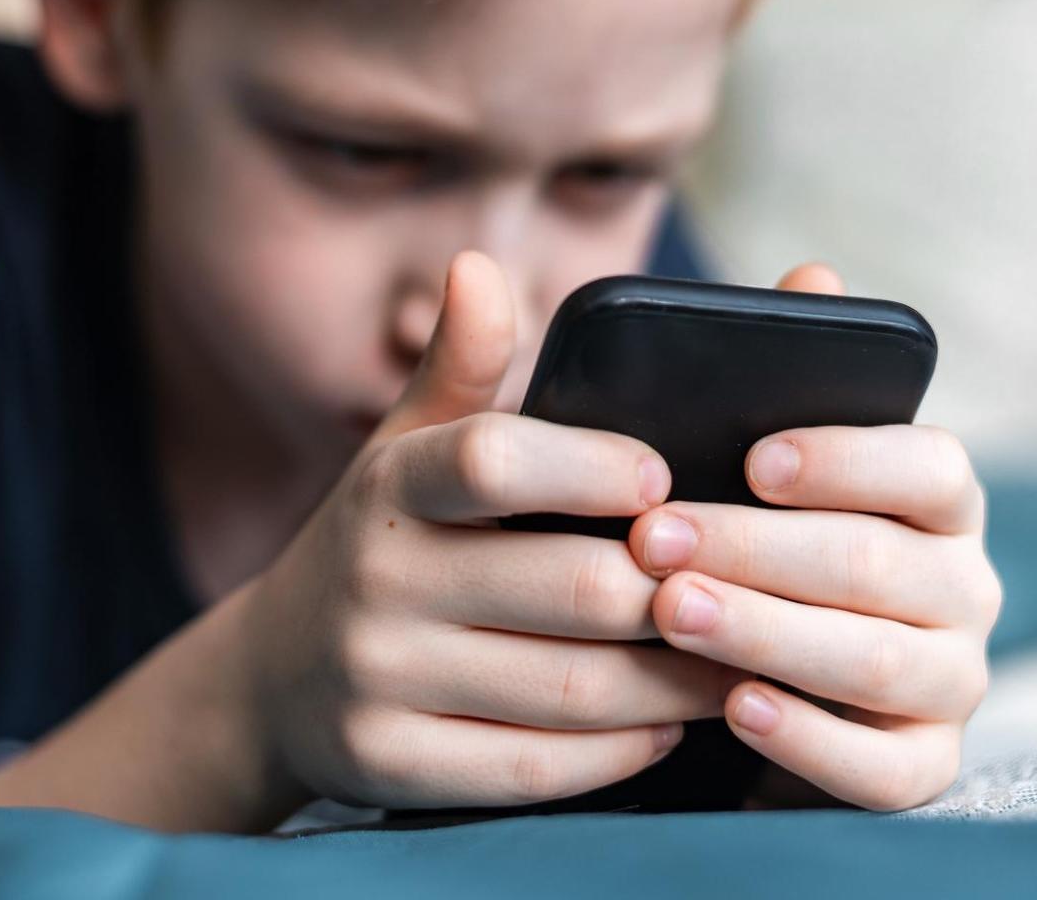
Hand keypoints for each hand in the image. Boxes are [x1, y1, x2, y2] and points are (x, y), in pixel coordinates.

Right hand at [240, 252, 740, 809]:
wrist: (275, 677)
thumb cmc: (387, 543)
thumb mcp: (405, 450)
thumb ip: (461, 369)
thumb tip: (476, 266)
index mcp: (391, 485)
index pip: (495, 461)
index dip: (594, 467)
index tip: (665, 479)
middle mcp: (374, 580)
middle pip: (571, 588)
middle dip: (678, 590)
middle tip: (760, 586)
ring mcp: (378, 679)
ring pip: (572, 689)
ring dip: (676, 679)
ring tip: (743, 657)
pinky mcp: (392, 766)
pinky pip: (538, 769)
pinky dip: (621, 752)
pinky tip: (667, 728)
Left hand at [632, 265, 1001, 810]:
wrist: (742, 687)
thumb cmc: (752, 546)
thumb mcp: (750, 463)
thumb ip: (780, 374)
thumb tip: (812, 271)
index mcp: (936, 497)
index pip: (928, 466)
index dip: (845, 459)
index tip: (753, 457)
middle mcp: (964, 586)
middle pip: (876, 564)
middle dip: (758, 548)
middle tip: (655, 538)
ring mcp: (953, 681)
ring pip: (875, 660)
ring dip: (766, 632)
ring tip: (670, 610)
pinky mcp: (923, 768)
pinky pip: (881, 767)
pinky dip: (808, 737)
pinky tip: (734, 706)